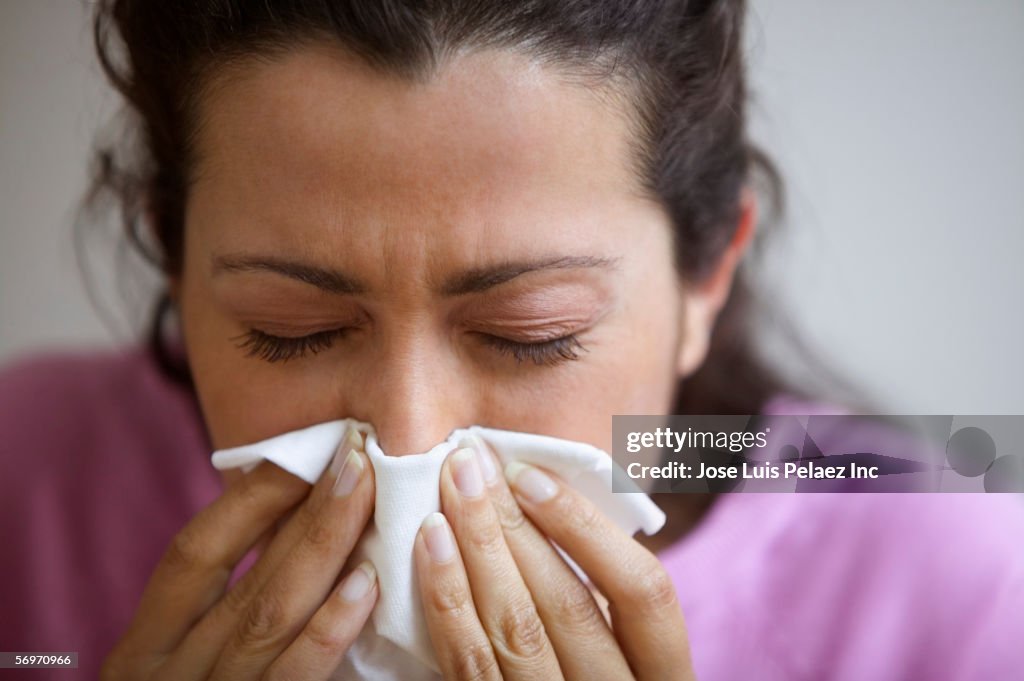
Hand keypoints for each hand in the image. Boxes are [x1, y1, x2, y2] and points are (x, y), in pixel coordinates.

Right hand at [101, 425, 376, 680]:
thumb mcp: (183, 662)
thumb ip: (222, 606)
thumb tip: (295, 521)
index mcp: (144, 649)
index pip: (192, 555)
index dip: (247, 501)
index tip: (301, 453)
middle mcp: (169, 676)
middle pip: (247, 577)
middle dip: (310, 510)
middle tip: (359, 452)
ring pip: (272, 615)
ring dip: (327, 548)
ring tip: (370, 492)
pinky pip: (298, 678)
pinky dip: (332, 627)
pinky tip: (367, 580)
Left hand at [413, 436, 695, 679]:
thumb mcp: (623, 665)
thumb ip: (604, 611)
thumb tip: (556, 511)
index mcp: (662, 680)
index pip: (647, 595)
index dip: (590, 530)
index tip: (534, 478)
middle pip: (569, 603)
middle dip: (514, 522)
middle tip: (470, 460)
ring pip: (515, 628)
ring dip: (477, 547)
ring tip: (448, 487)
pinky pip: (468, 664)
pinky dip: (447, 599)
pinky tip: (429, 546)